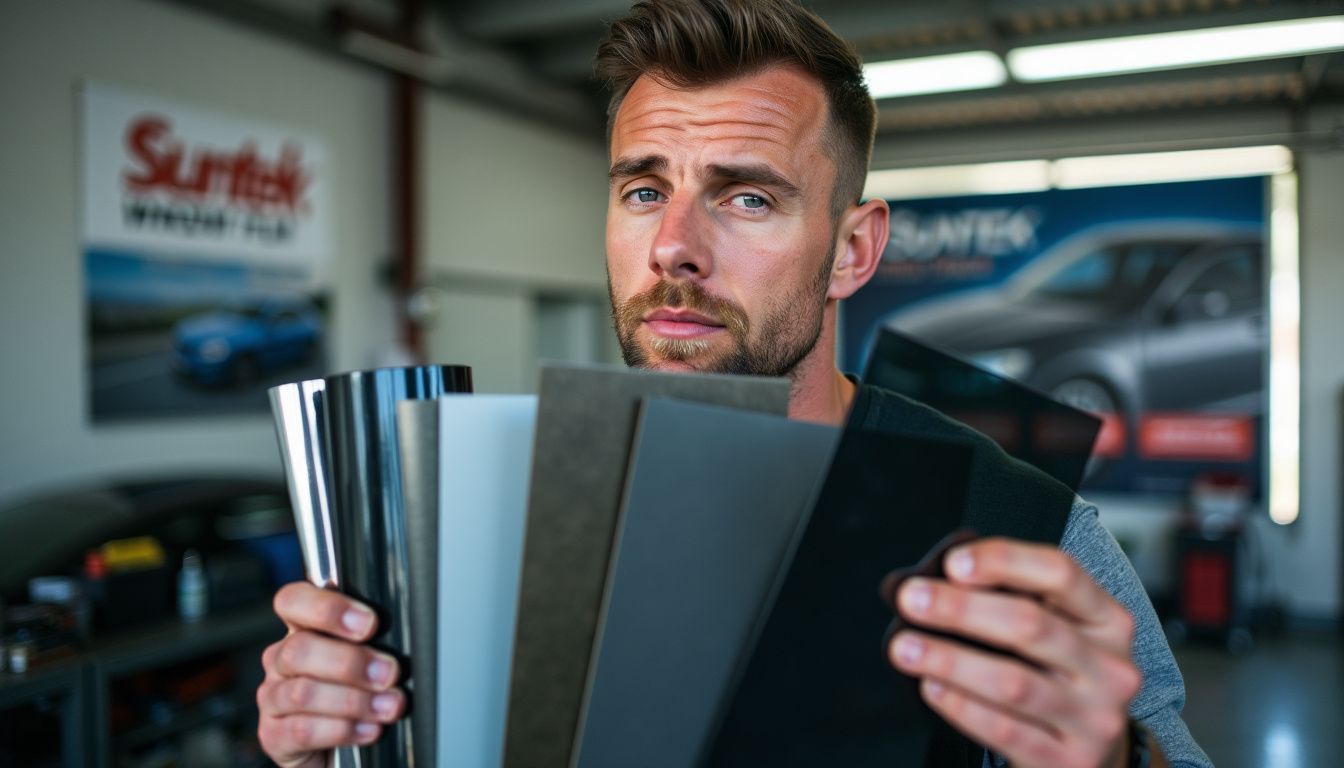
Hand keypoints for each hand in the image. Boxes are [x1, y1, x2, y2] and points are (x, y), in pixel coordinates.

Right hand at [257, 582, 406, 767]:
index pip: (293, 601)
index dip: (327, 608)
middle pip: (299, 649)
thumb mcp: (366, 659)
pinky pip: (304, 730)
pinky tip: (369, 729)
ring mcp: (273, 698)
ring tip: (389, 706)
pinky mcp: (274, 735)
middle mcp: (282, 660)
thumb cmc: (358, 692)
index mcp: (302, 630)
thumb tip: (406, 634)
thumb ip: (373, 641)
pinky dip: (343, 729)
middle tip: (389, 673)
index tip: (369, 624)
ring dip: (354, 700)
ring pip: (303, 692)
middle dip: (351, 662)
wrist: (340, 750)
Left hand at [888, 538, 1142, 767]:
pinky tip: (932, 687)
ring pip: (1013, 682)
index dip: (1004, 561)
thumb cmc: (1059, 676)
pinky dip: (962, 706)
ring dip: (949, 659)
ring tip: (904, 647)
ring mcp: (1095, 719)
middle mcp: (1110, 667)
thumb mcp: (1057, 632)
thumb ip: (1010, 601)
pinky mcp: (1070, 762)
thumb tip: (930, 583)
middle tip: (910, 599)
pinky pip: (1006, 730)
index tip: (953, 562)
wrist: (1094, 754)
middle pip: (1031, 625)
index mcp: (1108, 620)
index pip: (1061, 574)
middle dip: (961, 609)